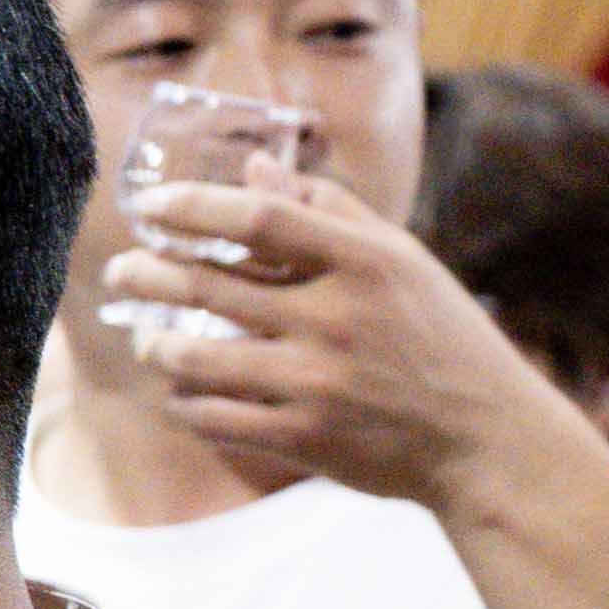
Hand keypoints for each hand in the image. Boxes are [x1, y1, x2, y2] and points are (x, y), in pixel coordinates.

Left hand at [109, 169, 565, 512]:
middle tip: (120, 271)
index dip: (192, 206)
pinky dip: (184, 401)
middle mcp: (336, 318)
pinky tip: (181, 391)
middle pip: (206, 286)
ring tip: (146, 337)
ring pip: (193, 358)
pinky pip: (210, 417)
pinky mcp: (304, 439)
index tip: (151, 207)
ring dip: (154, 345)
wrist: (487, 440)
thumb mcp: (401, 260)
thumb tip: (254, 167)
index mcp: (365, 262)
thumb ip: (327, 208)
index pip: (257, 218)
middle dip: (145, 275)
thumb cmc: (441, 337)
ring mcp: (316, 383)